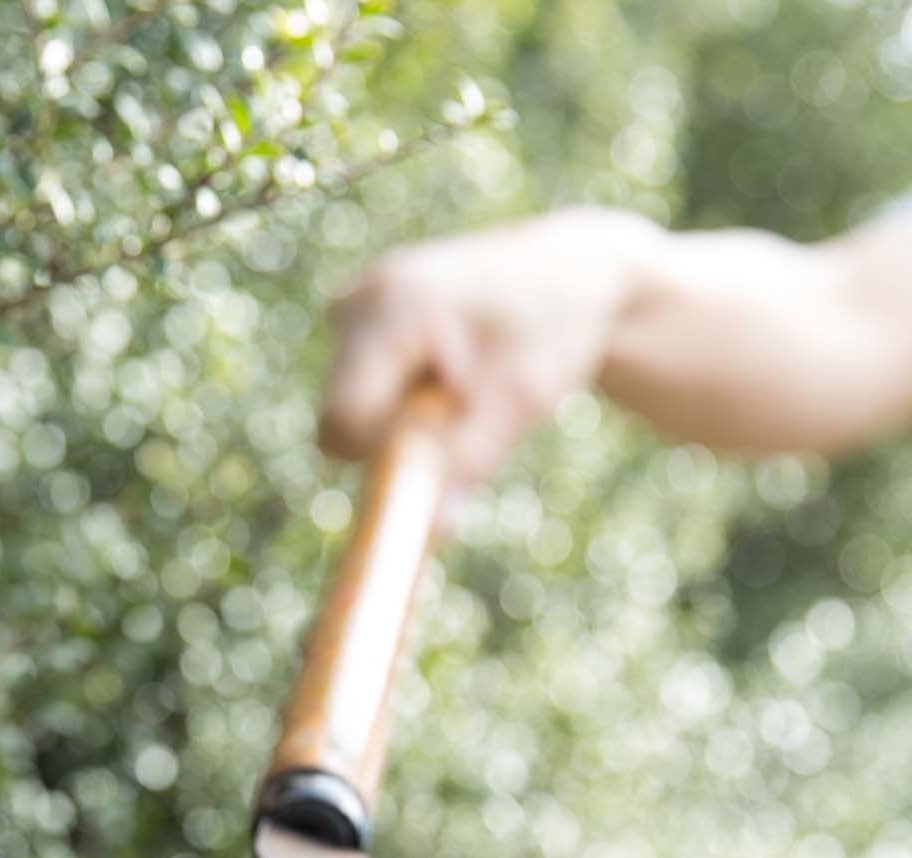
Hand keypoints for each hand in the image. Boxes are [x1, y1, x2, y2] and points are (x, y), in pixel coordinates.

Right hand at [320, 207, 661, 487]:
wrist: (568, 272)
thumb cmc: (551, 332)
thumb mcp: (520, 400)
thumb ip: (468, 461)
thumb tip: (433, 531)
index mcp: (392, 309)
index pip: (344, 420)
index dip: (386, 457)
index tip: (444, 456)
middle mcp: (359, 300)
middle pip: (342, 418)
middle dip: (397, 439)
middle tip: (470, 414)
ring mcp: (353, 304)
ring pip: (353, 407)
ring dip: (405, 420)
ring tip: (468, 384)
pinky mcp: (358, 318)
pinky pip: (364, 388)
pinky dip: (404, 399)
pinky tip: (451, 372)